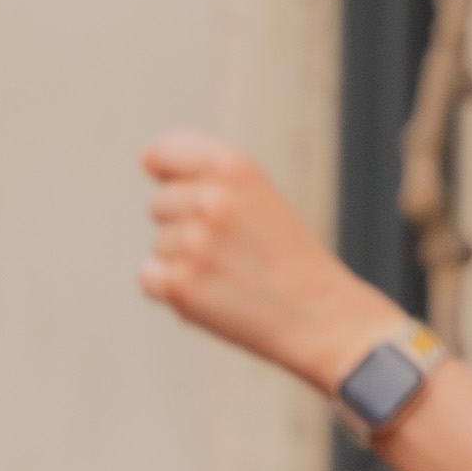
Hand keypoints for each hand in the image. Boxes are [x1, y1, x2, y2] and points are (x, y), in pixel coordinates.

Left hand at [140, 131, 399, 389]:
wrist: (323, 318)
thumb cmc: (288, 257)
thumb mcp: (260, 196)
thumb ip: (208, 175)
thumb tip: (147, 160)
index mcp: (235, 169)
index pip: (165, 152)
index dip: (164, 169)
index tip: (176, 184)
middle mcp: (212, 200)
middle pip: (159, 204)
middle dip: (185, 224)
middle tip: (234, 248)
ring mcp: (194, 243)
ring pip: (158, 245)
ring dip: (183, 261)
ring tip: (231, 274)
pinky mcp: (181, 283)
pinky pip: (149, 277)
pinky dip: (172, 290)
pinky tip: (214, 295)